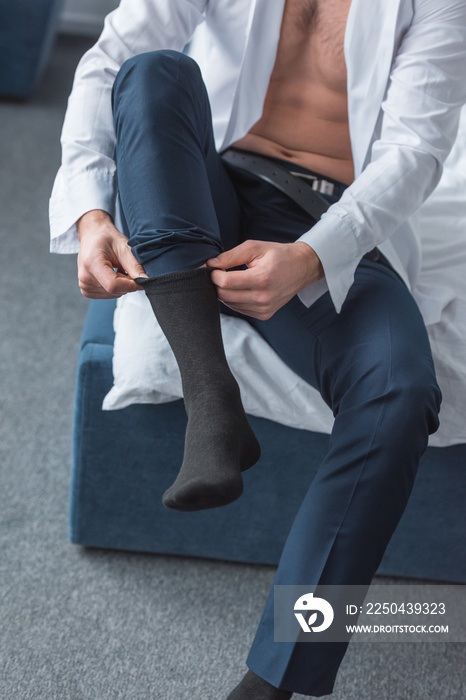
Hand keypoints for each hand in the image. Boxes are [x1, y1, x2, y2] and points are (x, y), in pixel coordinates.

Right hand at [76, 210, 147, 297]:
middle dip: (127, 283)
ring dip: (122, 285)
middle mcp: (84, 277)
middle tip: (126, 267)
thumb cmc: (107, 238)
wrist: (92, 235)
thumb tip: (145, 280)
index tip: (140, 278)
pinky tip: (112, 274)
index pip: (113, 285)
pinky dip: (116, 287)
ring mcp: (84, 285)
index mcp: (91, 263)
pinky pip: (109, 295)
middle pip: (115, 291)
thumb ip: (134, 265)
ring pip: (114, 294)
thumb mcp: (123, 247)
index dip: (131, 285)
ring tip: (117, 268)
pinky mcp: (86, 290)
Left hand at [206, 239, 323, 318]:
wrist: (302, 268)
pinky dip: (234, 299)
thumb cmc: (278, 255)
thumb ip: (231, 256)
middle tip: (220, 272)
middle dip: (217, 284)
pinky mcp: (264, 315)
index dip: (214, 274)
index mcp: (262, 278)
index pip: (226, 282)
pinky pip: (239, 309)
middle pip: (224, 296)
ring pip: (229, 304)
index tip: (214, 267)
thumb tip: (210, 264)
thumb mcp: (255, 248)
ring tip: (233, 279)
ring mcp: (264, 309)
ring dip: (225, 292)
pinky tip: (242, 288)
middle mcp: (263, 297)